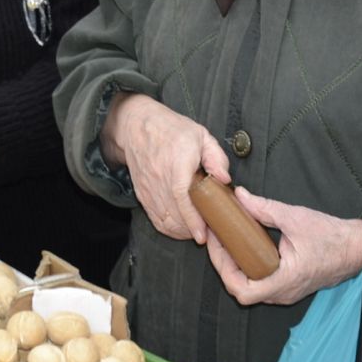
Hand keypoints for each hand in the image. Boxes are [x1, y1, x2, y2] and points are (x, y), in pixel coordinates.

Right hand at [104, 93, 230, 241]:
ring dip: (181, 231)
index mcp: (177, 162)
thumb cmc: (171, 130)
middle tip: (210, 231)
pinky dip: (169, 229)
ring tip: (197, 230)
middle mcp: (160, 178)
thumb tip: (224, 180)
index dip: (192, 219)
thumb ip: (216, 157)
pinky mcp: (143, 195)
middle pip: (174, 214)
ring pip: (164, 221)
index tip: (202, 235)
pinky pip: (155, 219)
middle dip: (192, 230)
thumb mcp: (201, 135)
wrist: (136, 127)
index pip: (182, 196)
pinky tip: (181, 228)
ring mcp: (149, 189)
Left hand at [204, 190, 361, 306]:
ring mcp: (288, 292)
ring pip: (251, 288)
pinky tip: (244, 248)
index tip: (217, 244)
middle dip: (224, 266)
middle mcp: (284, 292)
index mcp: (284, 281)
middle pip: (241, 290)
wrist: (359, 247)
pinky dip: (249, 268)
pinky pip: (262, 284)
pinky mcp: (291, 286)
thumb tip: (238, 196)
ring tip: (227, 242)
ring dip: (236, 268)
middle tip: (218, 240)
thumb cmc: (332, 237)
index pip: (241, 290)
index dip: (222, 268)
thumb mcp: (295, 218)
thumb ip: (264, 208)